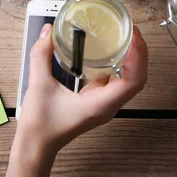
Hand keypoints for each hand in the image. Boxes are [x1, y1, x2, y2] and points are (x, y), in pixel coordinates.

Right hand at [7, 23, 147, 176]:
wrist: (36, 145)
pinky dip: (121, 65)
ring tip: (127, 37)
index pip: (133, 81)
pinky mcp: (99, 101)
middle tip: (132, 31)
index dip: (138, 56)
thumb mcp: (38, 86)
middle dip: (139, 53)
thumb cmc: (41, 125)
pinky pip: (117, 81)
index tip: (134, 36)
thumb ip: (41, 56)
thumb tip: (48, 33)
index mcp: (100, 105)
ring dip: (133, 59)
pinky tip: (113, 51)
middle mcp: (108, 105)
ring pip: (130, 81)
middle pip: (137, 79)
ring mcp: (105, 104)